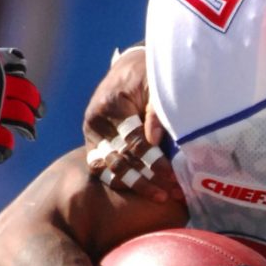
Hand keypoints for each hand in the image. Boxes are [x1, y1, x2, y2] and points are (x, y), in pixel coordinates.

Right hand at [84, 45, 181, 203]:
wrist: (128, 68)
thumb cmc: (147, 76)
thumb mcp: (155, 86)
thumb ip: (156, 111)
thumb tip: (154, 140)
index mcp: (112, 104)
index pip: (134, 141)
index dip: (154, 161)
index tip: (173, 177)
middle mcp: (96, 120)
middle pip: (121, 158)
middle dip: (147, 179)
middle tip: (170, 195)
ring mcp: (92, 132)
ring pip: (110, 167)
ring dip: (136, 184)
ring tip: (161, 197)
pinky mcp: (93, 141)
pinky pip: (101, 167)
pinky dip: (119, 181)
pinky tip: (141, 192)